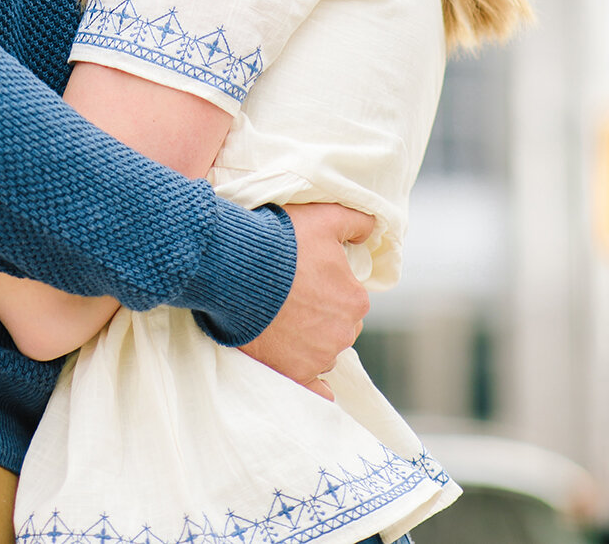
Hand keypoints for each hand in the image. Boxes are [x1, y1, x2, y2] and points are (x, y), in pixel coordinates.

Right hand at [239, 202, 372, 398]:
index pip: (350, 296)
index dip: (329, 285)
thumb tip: (372, 229)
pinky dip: (316, 387)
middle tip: (293, 295)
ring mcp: (318, 357)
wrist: (236, 269)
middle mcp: (343, 333)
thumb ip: (356, 221)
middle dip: (322, 314)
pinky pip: (316, 390)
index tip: (306, 275)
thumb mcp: (323, 217)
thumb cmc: (281, 242)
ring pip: (324, 351)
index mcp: (355, 299)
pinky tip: (311, 377)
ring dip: (310, 340)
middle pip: (339, 325)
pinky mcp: (294, 373)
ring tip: (281, 318)